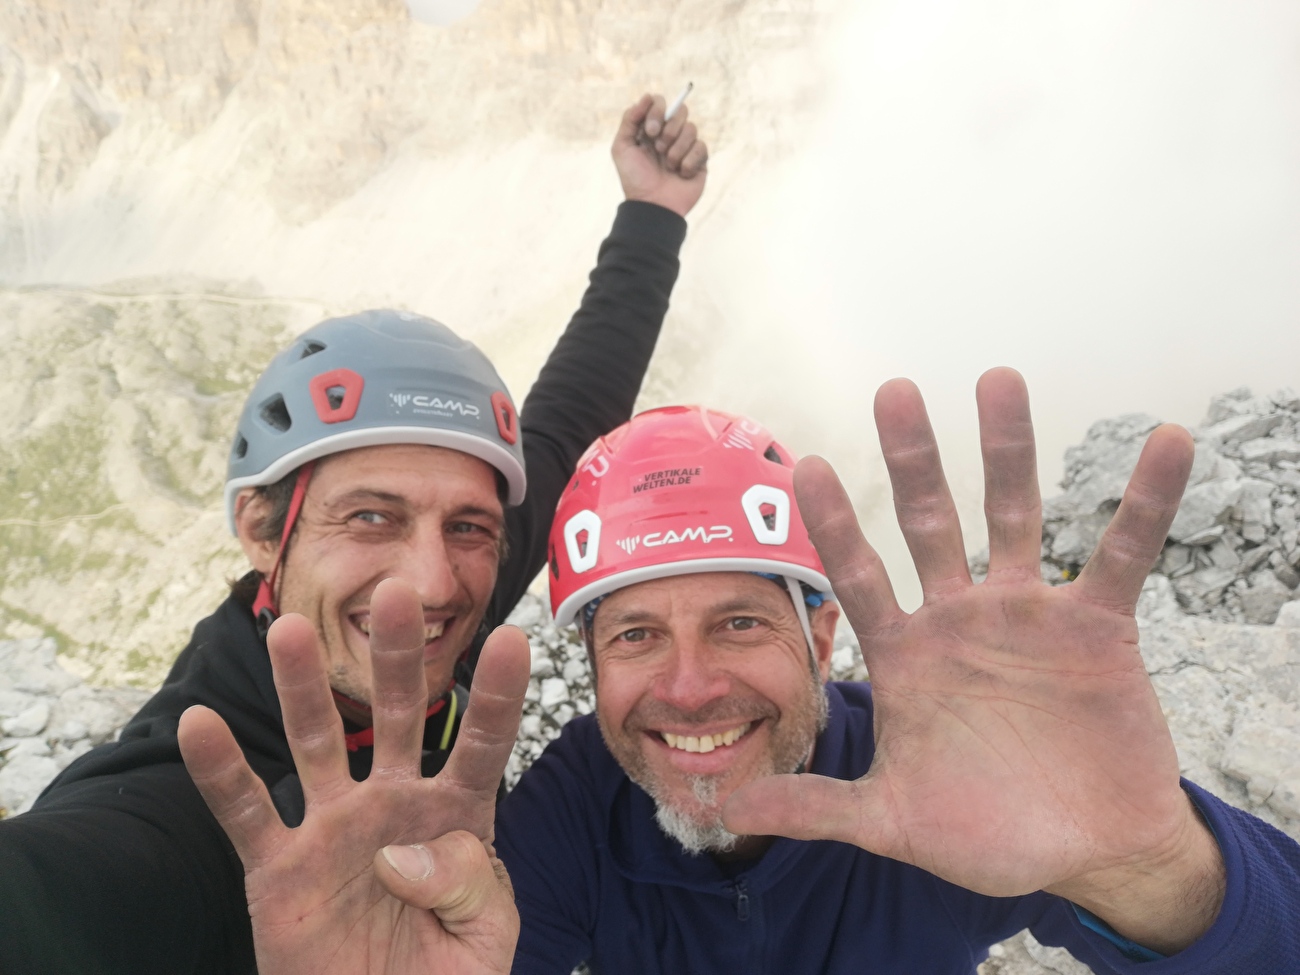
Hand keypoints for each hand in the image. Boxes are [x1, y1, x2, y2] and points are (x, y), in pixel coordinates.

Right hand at [178, 578, 527, 974]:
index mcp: (456, 816)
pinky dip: (221, 773)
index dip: (498, 696)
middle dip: (396, 659)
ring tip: (293, 632)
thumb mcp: (486, 934)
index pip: (483, 744)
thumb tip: (402, 851)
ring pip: (316, 745)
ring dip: (304, 689)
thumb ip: (468, 884)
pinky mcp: (280, 869)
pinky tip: (201, 724)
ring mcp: (333, 831)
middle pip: (395, 719)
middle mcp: (393, 806)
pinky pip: (247, 815)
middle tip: (396, 593)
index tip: (513, 638)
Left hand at [612, 93, 707, 217]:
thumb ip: (630, 119)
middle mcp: (670, 134)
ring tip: (669, 166)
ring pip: (691, 128)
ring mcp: (686, 146)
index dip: (657, 111)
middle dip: (669, 129)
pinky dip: (688, 161)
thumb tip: (647, 96)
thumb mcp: (622, 147)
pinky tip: (680, 174)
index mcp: (651, 128)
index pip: (660, 102)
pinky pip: (701, 147)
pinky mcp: (700, 160)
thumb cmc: (635, 179)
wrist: (652, 205)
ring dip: (676, 148)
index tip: (650, 131)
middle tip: (659, 148)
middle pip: (680, 110)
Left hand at [723, 368, 1225, 954]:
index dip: (835, 524)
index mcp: (906, 654)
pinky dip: (1145, 500)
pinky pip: (1122, 551)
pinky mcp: (1098, 626)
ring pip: (1013, 515)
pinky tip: (1167, 441)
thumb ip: (815, 807)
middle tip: (894, 391)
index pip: (860, 574)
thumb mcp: (892, 819)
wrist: (1087, 853)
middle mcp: (960, 618)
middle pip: (931, 521)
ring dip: (1008, 450)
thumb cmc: (987, 833)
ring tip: (998, 378)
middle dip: (914, 459)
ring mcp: (1026, 615)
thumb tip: (724, 808)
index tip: (805, 466)